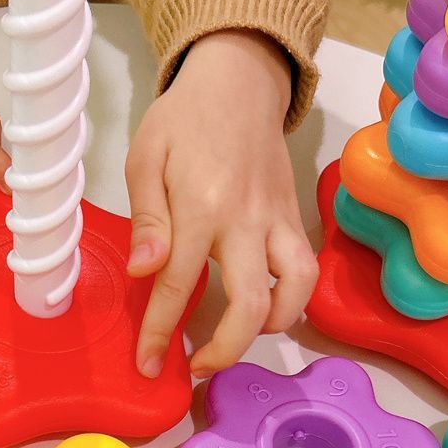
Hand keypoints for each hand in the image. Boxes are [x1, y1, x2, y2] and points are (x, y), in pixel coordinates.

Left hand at [125, 29, 317, 377]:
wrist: (239, 81)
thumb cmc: (183, 120)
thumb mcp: (145, 158)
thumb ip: (146, 219)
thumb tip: (144, 271)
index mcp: (201, 206)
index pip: (178, 285)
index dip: (160, 332)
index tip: (148, 365)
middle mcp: (246, 220)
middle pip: (250, 304)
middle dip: (225, 349)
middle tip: (198, 367)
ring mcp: (277, 221)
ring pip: (294, 291)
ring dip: (269, 327)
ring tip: (236, 338)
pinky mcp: (295, 219)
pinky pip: (304, 270)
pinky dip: (291, 300)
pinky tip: (262, 309)